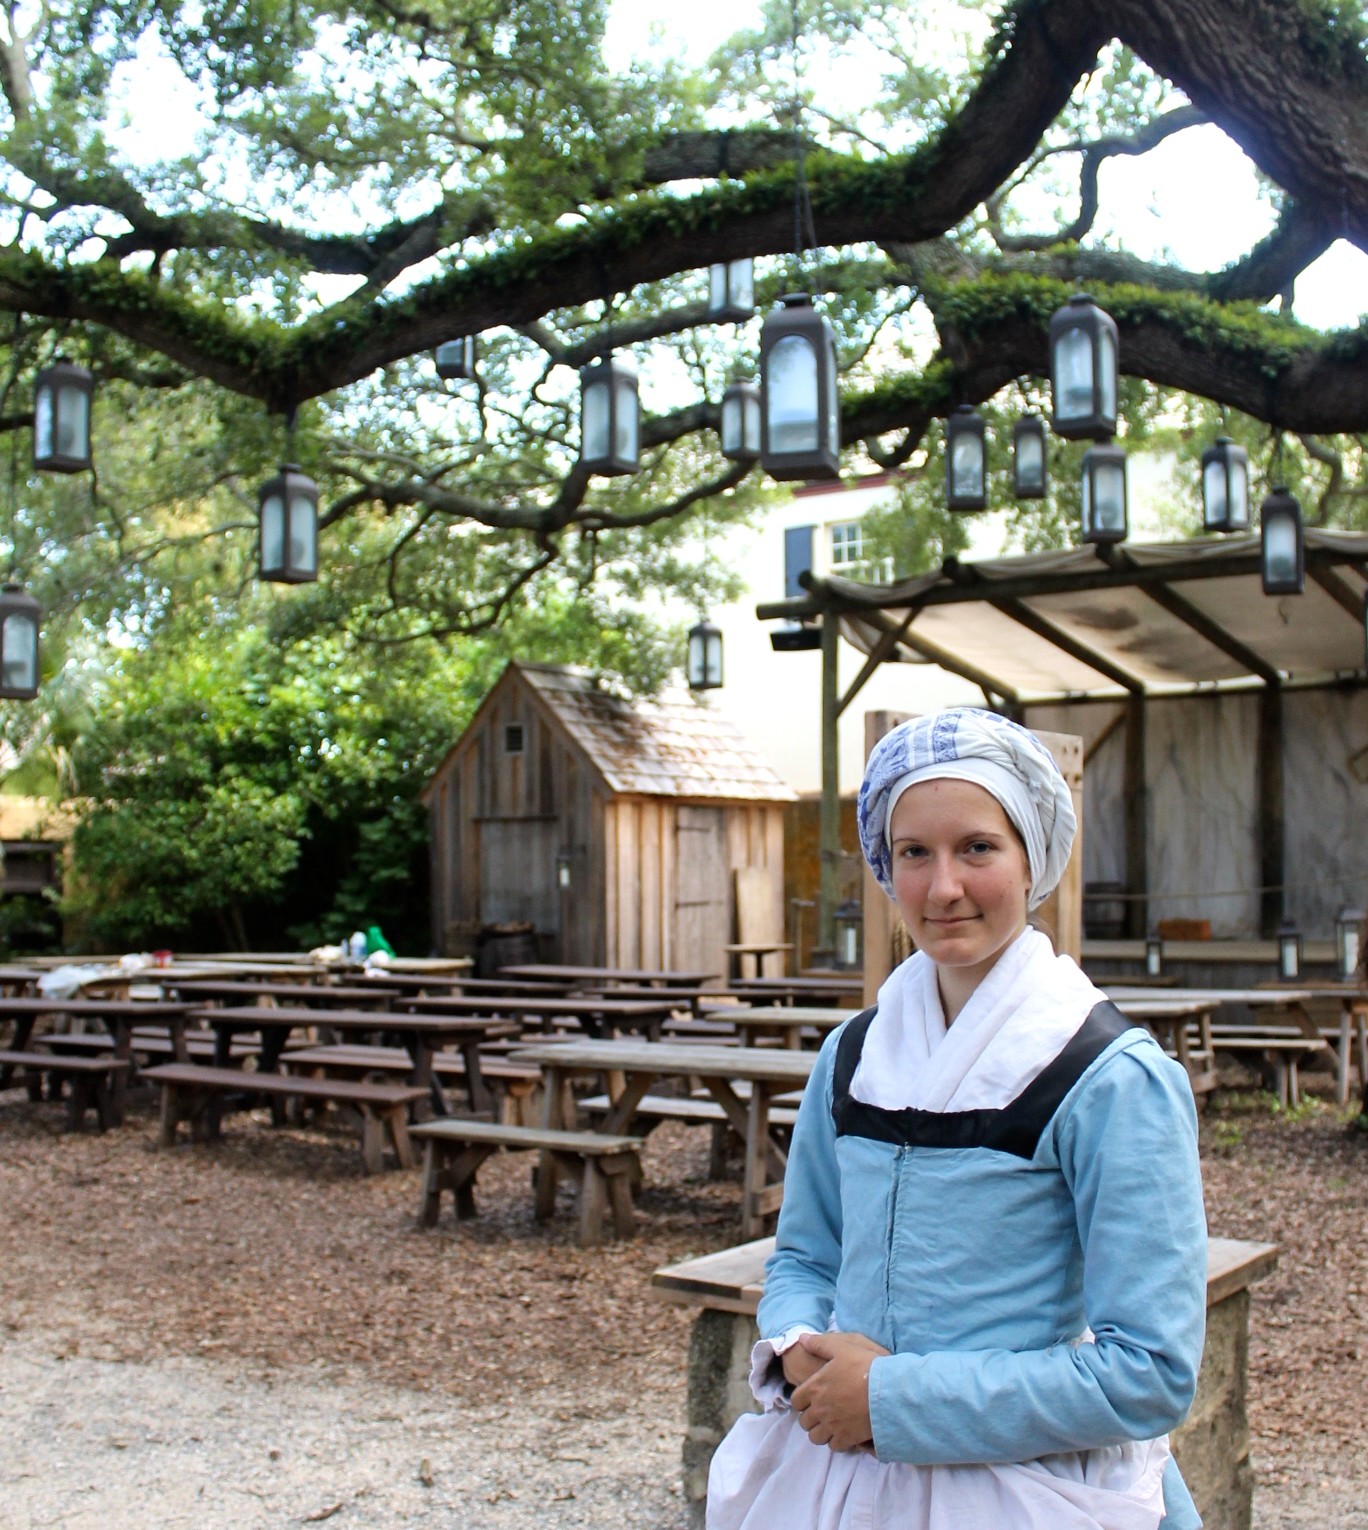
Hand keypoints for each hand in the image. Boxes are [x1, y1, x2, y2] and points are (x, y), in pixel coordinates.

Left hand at [789, 1331, 889, 1452]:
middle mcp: (820, 1409)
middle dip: (810, 1417)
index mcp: (814, 1387)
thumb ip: (819, 1344)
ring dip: (821, 1431)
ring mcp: (833, 1426)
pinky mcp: (847, 1438)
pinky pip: (834, 1446)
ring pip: (816, 1437)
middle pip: (804, 1422)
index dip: (801, 1400)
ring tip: (831, 1424)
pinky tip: (844, 1432)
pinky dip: (837, 1441)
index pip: (796, 1401)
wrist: (888, 1390)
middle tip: (822, 1411)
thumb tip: (802, 1339)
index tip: (811, 1398)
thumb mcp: (841, 1347)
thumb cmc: (864, 1365)